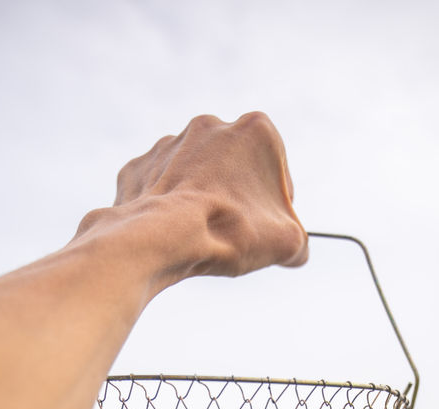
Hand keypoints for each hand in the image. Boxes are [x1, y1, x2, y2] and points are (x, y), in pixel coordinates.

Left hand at [74, 112, 307, 284]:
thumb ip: (298, 242)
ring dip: (201, 202)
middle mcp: (211, 125)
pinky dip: (167, 209)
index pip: (277, 174)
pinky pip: (160, 189)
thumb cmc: (231, 231)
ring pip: (194, 177)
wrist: (163, 237)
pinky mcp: (139, 166)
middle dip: (237, 199)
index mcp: (255, 130)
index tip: (266, 231)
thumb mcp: (286, 243)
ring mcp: (169, 143)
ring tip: (202, 237)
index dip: (276, 208)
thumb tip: (296, 252)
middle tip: (235, 235)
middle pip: (234, 170)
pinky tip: (172, 234)